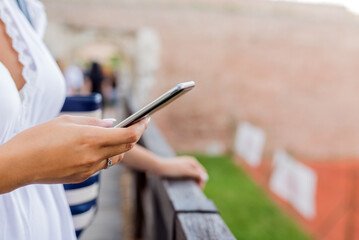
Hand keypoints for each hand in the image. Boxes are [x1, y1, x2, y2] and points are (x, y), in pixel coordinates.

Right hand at [0, 115, 149, 192]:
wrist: (18, 165)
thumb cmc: (37, 138)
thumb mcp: (65, 121)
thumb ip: (93, 122)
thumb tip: (112, 123)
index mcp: (90, 138)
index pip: (128, 135)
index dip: (141, 127)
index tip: (146, 119)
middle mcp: (94, 156)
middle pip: (127, 147)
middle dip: (134, 135)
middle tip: (135, 125)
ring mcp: (89, 169)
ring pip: (115, 158)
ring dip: (119, 147)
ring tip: (114, 135)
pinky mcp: (82, 177)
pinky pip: (101, 166)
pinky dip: (105, 156)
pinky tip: (94, 148)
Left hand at [155, 156, 207, 188]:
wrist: (158, 168)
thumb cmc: (172, 169)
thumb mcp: (186, 171)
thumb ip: (196, 174)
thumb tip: (206, 177)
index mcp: (193, 162)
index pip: (202, 172)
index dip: (202, 181)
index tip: (199, 190)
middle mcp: (190, 163)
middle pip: (198, 174)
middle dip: (198, 182)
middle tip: (195, 191)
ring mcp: (184, 166)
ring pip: (193, 176)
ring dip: (193, 182)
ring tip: (190, 189)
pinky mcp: (179, 170)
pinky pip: (187, 176)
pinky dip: (188, 181)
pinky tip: (185, 186)